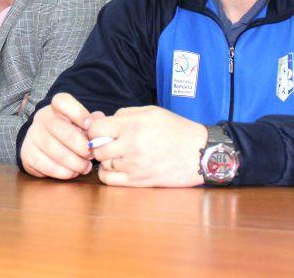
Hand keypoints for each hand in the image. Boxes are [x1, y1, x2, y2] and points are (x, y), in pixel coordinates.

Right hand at [19, 93, 96, 179]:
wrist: (42, 144)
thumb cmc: (68, 132)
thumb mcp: (81, 123)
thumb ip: (93, 121)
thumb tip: (99, 123)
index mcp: (56, 107)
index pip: (62, 101)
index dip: (78, 113)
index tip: (89, 126)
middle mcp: (41, 118)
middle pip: (62, 130)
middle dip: (81, 146)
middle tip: (91, 155)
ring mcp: (32, 135)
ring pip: (55, 151)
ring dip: (75, 163)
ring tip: (85, 167)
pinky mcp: (27, 154)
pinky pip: (47, 166)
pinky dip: (63, 172)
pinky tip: (72, 172)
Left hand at [89, 106, 206, 187]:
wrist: (199, 153)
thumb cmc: (176, 129)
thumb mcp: (151, 111)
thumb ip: (123, 114)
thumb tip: (98, 120)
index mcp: (134, 125)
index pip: (96, 129)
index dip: (94, 129)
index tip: (101, 130)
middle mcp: (132, 145)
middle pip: (97, 148)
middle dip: (99, 144)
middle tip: (108, 142)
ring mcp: (135, 166)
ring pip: (102, 164)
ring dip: (106, 159)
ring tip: (118, 154)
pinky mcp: (138, 181)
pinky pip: (109, 180)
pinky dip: (107, 173)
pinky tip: (117, 166)